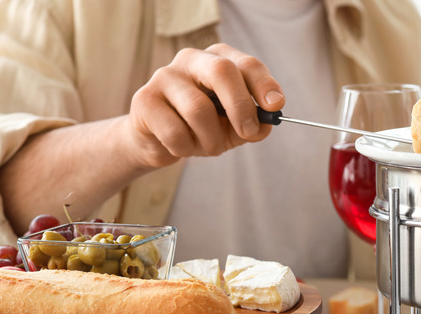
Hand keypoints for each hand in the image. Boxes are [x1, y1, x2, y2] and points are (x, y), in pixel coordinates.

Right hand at [128, 43, 283, 167]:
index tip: (276, 105)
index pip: (246, 64)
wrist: (160, 142)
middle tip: (248, 132)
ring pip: (199, 109)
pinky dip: (186, 148)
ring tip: (209, 147)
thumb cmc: (204, 129)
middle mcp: (192, 60)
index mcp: (219, 60)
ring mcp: (164, 76)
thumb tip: (265, 125)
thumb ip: (253, 125)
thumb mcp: (235, 128)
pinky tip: (182, 146)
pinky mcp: (144, 99)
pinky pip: (175, 131)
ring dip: (211, 140)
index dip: (264, 84)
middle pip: (222, 71)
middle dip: (241, 106)